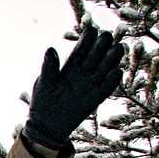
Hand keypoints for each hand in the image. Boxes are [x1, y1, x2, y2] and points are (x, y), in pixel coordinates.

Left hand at [24, 24, 125, 149]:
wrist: (47, 126)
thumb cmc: (42, 102)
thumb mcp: (44, 83)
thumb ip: (49, 67)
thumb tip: (50, 49)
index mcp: (71, 65)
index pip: (83, 47)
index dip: (88, 38)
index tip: (91, 31)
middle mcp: (84, 72)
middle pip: (98, 53)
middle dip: (103, 44)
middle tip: (106, 39)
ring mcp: (91, 84)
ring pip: (107, 66)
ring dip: (113, 57)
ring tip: (116, 49)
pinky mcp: (96, 98)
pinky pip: (109, 87)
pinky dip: (113, 79)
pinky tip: (116, 71)